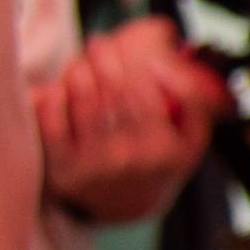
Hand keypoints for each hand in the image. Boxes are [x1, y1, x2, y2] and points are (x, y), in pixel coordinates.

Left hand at [34, 17, 223, 220]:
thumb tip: (164, 61)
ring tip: (80, 62)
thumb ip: (196, 101)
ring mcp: (96, 166)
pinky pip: (53, 119)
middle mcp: (132, 160)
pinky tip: (58, 87)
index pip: (149, 90)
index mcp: (167, 150)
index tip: (130, 48)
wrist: (123, 206)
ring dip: (79, 69)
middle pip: (115, 89)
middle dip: (103, 54)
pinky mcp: (63, 170)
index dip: (135, 60)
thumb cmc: (158, 160)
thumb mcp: (192, 139)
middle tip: (98, 43)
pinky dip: (53, 95)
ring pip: (84, 98)